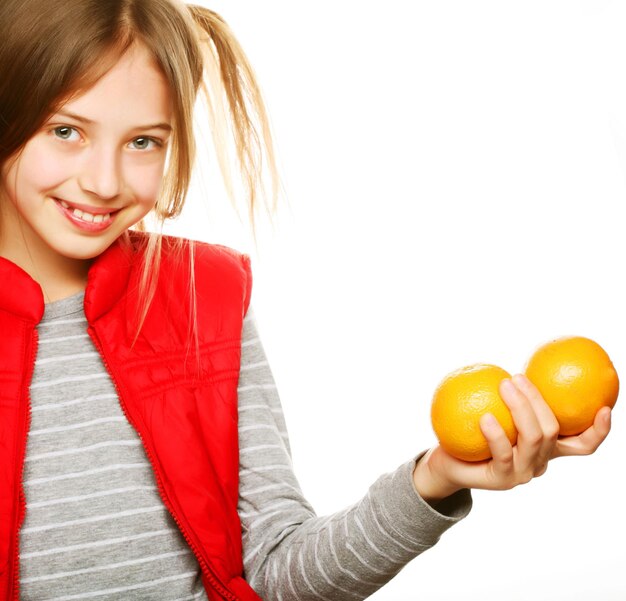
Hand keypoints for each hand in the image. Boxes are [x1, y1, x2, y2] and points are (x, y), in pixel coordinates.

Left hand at [413, 374, 611, 503]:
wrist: (449, 462)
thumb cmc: (473, 431)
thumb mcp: (496, 410)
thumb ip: (511, 395)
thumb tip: (519, 365)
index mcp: (546, 447)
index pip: (582, 443)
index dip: (599, 430)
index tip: (604, 407)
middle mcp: (540, 461)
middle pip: (553, 430)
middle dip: (539, 400)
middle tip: (518, 376)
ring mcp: (523, 472)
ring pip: (534, 438)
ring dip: (520, 408)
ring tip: (504, 385)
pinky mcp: (502, 479)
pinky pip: (503, 453)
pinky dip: (496, 433)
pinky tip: (485, 416)